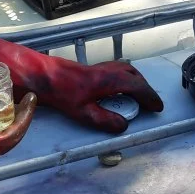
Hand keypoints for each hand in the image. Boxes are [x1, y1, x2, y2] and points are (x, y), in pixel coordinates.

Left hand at [0, 31, 163, 133]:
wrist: (37, 75)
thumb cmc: (57, 92)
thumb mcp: (82, 112)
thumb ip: (104, 119)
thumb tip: (124, 126)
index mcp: (107, 81)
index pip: (137, 87)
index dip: (149, 97)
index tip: (157, 107)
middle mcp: (105, 70)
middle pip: (133, 75)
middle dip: (144, 88)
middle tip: (150, 102)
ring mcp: (97, 67)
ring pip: (124, 69)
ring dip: (134, 81)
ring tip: (137, 95)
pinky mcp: (88, 69)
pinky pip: (114, 69)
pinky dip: (123, 77)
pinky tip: (115, 88)